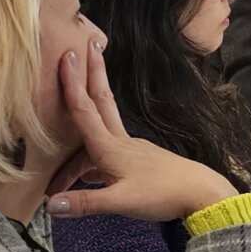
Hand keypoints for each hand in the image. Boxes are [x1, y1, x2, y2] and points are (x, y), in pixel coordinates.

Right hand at [45, 47, 234, 222]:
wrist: (200, 193)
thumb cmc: (163, 194)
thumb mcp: (120, 202)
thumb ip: (84, 203)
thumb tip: (50, 205)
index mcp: (111, 148)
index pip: (85, 110)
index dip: (73, 84)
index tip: (68, 55)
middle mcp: (120, 142)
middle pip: (100, 101)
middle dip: (92, 74)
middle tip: (87, 46)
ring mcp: (131, 149)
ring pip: (99, 131)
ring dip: (85, 117)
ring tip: (68, 122)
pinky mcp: (138, 160)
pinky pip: (106, 150)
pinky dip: (89, 155)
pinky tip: (83, 173)